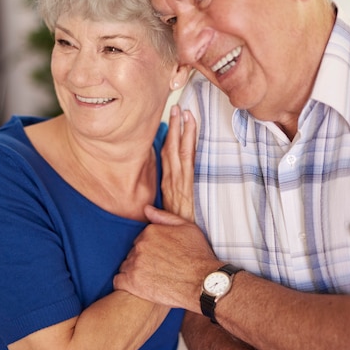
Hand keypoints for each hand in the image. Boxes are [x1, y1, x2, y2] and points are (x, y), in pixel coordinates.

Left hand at [114, 206, 217, 311]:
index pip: (140, 240)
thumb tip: (146, 209)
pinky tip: (139, 288)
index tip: (159, 259)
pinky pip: (118, 281)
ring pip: (125, 266)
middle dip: (142, 261)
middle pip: (133, 253)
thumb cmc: (199, 255)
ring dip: (134, 272)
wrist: (203, 282)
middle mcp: (140, 246)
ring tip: (151, 280)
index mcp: (150, 231)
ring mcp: (135, 264)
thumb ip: (164, 217)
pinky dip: (126, 284)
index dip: (150, 251)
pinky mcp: (132, 282)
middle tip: (157, 271)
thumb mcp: (188, 228)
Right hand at [162, 105, 196, 221]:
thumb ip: (166, 201)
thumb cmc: (175, 229)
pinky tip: (191, 130)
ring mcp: (179, 182)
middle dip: (174, 127)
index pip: (166, 155)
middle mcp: (171, 181)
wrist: (177, 242)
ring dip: (182, 130)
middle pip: (171, 148)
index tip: (173, 120)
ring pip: (180, 150)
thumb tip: (158, 194)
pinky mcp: (186, 186)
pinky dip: (188, 143)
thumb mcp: (168, 214)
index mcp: (167, 185)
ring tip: (185, 112)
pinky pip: (187, 160)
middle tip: (176, 107)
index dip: (169, 136)